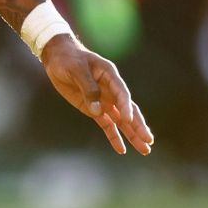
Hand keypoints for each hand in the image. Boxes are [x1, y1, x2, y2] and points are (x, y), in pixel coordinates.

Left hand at [41, 36, 153, 156]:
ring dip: (132, 135)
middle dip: (138, 126)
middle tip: (149, 141)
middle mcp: (111, 90)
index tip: (128, 120)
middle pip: (128, 110)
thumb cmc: (68, 59)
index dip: (126, 107)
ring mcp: (104, 100)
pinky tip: (121, 149)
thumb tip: (98, 111)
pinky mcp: (93, 108)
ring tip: (144, 150)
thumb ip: (88, 88)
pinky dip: (114, 136)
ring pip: (121, 120)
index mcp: (110, 75)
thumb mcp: (76, 70)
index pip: (122, 94)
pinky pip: (107, 124)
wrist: (57, 57)